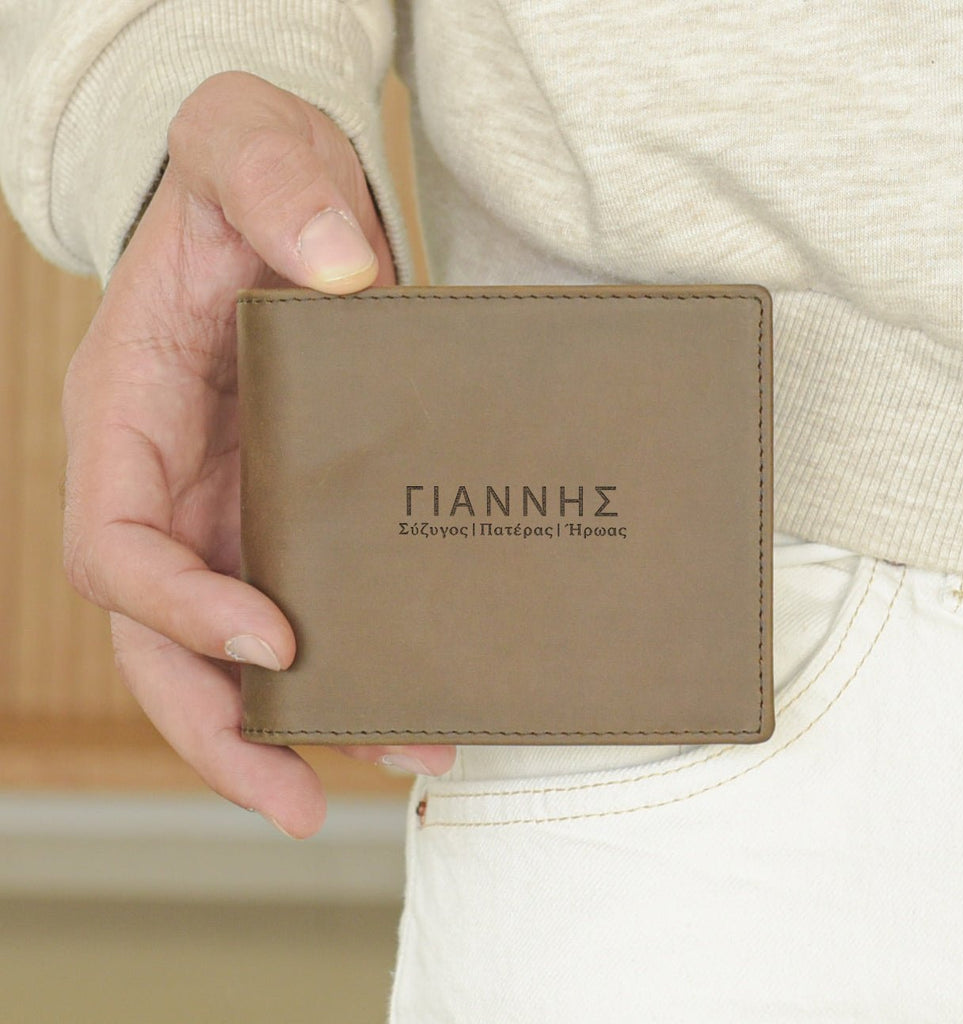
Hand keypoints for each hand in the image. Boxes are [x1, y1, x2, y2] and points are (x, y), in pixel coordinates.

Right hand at [61, 72, 454, 837]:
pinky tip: (409, 694)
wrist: (285, 199)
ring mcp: (224, 508)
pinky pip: (296, 610)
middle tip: (300, 804)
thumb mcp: (247, 146)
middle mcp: (166, 482)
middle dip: (221, 728)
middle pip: (163, 641)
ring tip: (401, 758)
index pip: (117, 547)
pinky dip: (340, 666)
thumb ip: (272, 185)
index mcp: (128, 415)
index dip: (180, 611)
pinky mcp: (285, 514)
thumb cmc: (249, 178)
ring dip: (300, 720)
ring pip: (232, 649)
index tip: (275, 645)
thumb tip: (339, 269)